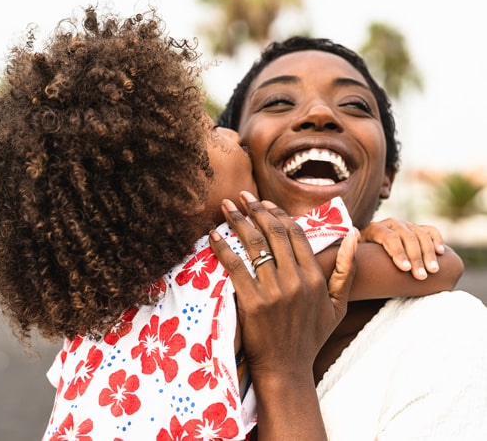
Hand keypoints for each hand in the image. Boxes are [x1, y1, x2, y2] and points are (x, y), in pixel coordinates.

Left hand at [209, 191, 356, 376]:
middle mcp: (296, 279)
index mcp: (315, 276)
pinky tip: (213, 236)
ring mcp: (274, 291)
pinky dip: (223, 248)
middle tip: (242, 197)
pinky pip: (236, 266)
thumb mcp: (337, 305)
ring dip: (239, 221)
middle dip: (256, 210)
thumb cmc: (311, 336)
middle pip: (274, 233)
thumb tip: (354, 234)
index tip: (264, 203)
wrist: (286, 369)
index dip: (278, 213)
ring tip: (227, 207)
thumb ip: (346, 269)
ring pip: (255, 245)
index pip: (295, 233)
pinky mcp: (252, 302)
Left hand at [360, 218, 444, 279]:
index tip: (405, 269)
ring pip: (420, 234)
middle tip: (421, 276)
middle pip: (406, 237)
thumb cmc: (362, 260)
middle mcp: (390, 224)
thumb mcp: (354, 255)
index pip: (388, 237)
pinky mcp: (417, 229)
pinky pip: (430, 230)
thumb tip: (355, 235)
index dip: (397, 252)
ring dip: (428, 252)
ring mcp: (405, 225)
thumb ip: (351, 249)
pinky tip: (441, 252)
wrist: (370, 255)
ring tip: (433, 271)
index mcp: (374, 229)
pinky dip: (437, 239)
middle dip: (415, 257)